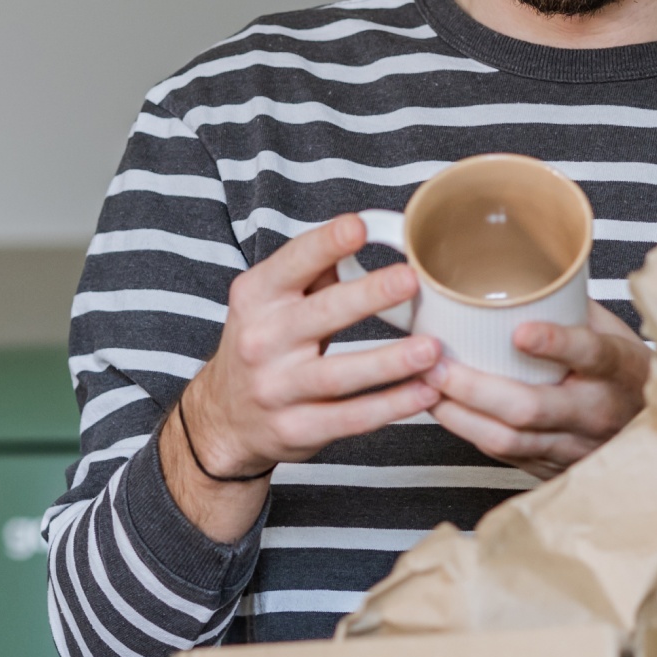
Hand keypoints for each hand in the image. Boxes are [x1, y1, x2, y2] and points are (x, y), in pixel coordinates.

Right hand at [159, 215, 441, 539]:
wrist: (225, 418)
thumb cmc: (264, 344)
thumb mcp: (271, 301)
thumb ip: (316, 271)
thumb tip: (374, 233)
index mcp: (257, 297)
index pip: (292, 264)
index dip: (325, 244)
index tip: (359, 227)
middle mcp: (262, 341)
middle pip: (320, 315)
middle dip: (367, 296)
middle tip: (410, 280)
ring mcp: (277, 389)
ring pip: (338, 375)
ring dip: (389, 362)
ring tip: (431, 348)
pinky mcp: (297, 429)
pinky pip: (350, 419)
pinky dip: (391, 406)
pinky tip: (425, 391)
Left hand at [422, 301, 651, 479]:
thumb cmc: (628, 372)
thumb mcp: (614, 332)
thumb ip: (571, 307)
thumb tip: (521, 271)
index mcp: (619, 368)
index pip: (592, 353)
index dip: (556, 342)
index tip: (521, 331)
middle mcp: (597, 412)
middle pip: (530, 407)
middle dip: (475, 388)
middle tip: (439, 364)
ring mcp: (576, 447)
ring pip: (509, 439)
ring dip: (461, 415)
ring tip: (429, 387)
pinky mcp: (557, 469)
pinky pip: (506, 456)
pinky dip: (471, 432)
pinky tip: (448, 411)